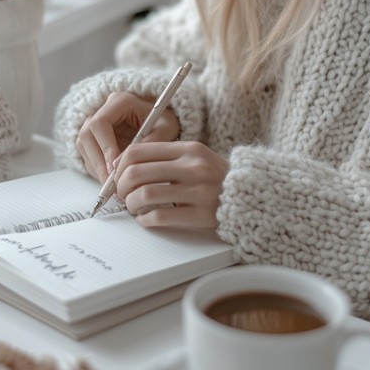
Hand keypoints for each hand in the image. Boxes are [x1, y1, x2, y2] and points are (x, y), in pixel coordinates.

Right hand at [76, 91, 179, 183]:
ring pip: (83, 147)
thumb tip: (122, 163)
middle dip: (98, 163)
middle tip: (113, 184)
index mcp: (119, 101)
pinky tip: (113, 182)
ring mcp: (93, 125)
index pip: (100, 123)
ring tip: (114, 187)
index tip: (115, 167)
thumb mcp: (166, 129)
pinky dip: (98, 171)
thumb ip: (150, 143)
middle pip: (86, 136)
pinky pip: (87, 156)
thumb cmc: (163, 122)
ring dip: (96, 169)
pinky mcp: (92, 139)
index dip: (105, 146)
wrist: (159, 122)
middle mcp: (101, 110)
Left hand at [113, 140, 228, 229]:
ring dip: (131, 204)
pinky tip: (146, 220)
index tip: (116, 176)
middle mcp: (193, 166)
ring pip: (145, 194)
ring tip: (133, 208)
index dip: (120, 165)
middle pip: (137, 172)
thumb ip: (164, 159)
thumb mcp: (195, 159)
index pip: (139, 151)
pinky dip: (145, 220)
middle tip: (121, 196)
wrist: (252, 198)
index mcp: (189, 149)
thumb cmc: (216, 180)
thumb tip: (122, 166)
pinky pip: (160, 216)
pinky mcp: (200, 214)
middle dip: (121, 187)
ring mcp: (198, 191)